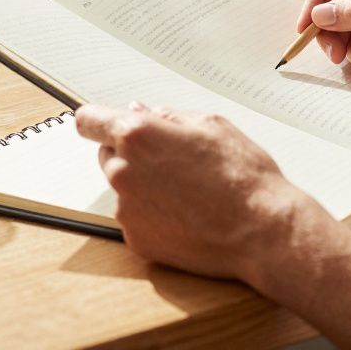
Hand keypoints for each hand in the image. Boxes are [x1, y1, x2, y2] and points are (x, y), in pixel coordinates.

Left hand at [75, 102, 325, 282]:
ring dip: (142, 186)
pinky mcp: (136, 239)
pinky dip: (153, 216)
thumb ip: (167, 116)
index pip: (88, 120)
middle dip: (129, 154)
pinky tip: (185, 215)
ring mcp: (126, 209)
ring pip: (122, 188)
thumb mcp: (210, 124)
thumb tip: (140, 111)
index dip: (98, 121)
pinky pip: (135, 219)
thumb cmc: (242, 175)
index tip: (103, 125)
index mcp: (136, 135)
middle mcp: (122, 171)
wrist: (262, 230)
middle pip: (106, 155)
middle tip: (170, 161)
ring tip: (186, 192)